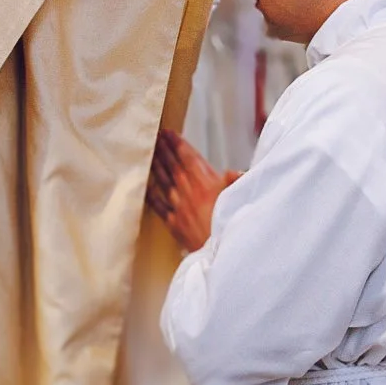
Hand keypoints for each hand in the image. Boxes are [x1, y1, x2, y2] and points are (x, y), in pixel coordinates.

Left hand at [146, 129, 237, 252]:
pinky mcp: (174, 223)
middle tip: (156, 137)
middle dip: (165, 150)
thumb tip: (235, 172)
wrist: (220, 251)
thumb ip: (235, 181)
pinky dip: (152, 194)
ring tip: (151, 154)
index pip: (188, 158)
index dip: (178, 144)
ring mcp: (179, 207)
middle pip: (174, 166)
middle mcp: (189, 192)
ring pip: (164, 182)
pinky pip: (159, 205)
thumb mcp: (239, 196)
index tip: (169, 133)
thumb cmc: (232, 223)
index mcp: (206, 182)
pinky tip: (146, 185)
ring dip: (157, 166)